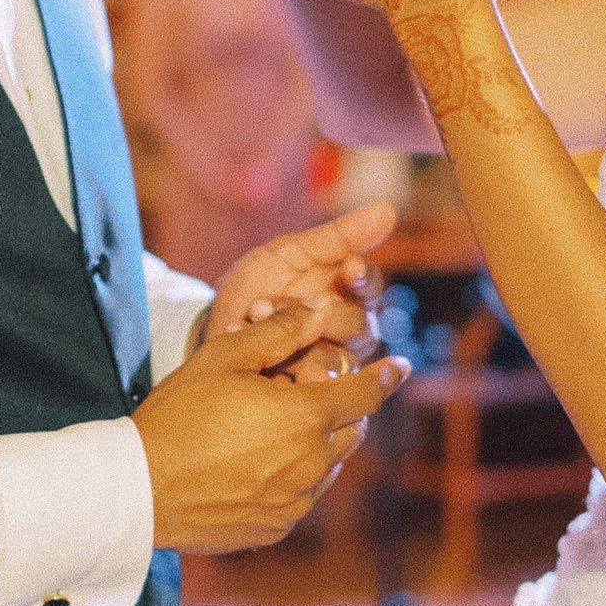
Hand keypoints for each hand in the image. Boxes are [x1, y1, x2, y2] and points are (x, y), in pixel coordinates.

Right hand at [133, 299, 407, 552]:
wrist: (137, 491)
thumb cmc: (177, 417)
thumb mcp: (223, 359)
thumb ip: (278, 331)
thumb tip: (319, 309)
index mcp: (305, 417)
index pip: (366, 395)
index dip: (386, 377)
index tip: (401, 366)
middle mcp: (311, 464)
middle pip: (350, 431)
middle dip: (340, 409)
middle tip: (302, 392)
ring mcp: (295, 503)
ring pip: (327, 467)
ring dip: (315, 445)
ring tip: (271, 430)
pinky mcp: (275, 528)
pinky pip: (300, 499)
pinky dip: (292, 479)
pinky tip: (254, 467)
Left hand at [207, 200, 395, 381]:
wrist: (216, 324)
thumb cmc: (260, 283)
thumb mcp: (290, 253)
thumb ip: (338, 237)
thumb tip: (388, 209)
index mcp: (349, 296)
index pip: (370, 287)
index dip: (361, 278)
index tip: (347, 267)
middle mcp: (347, 334)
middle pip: (358, 328)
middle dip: (315, 313)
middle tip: (269, 301)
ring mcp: (328, 365)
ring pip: (334, 361)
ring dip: (292, 341)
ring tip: (254, 318)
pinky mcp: (306, 396)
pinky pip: (305, 389)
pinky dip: (272, 365)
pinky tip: (245, 345)